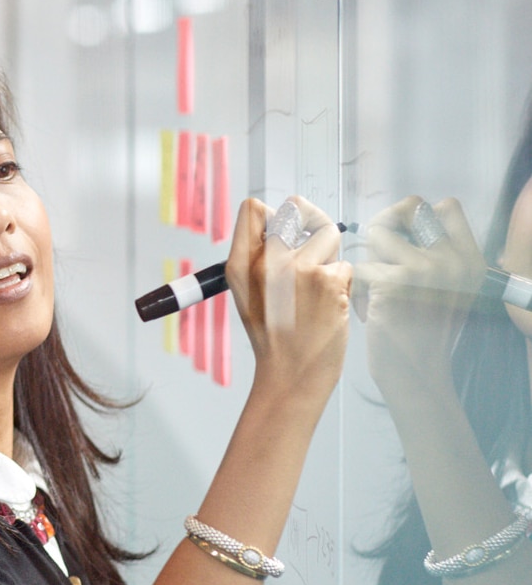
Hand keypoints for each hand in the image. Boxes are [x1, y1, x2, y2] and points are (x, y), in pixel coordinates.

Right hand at [224, 196, 352, 407]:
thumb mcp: (246, 293)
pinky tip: (329, 305)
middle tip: (315, 245)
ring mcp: (298, 269)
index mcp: (239, 264)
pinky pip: (344, 265)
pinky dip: (342, 284)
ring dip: (330, 257)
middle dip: (312, 223)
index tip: (286, 230)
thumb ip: (256, 257)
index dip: (276, 213)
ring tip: (320, 285)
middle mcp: (266, 261)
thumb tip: (282, 221)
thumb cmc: (272, 337)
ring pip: (328, 235)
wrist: (289, 376)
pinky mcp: (328, 281)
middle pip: (296, 208)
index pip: (253, 208)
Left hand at [353, 196, 483, 392]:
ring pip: (376, 233)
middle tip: (379, 253)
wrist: (414, 370)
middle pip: (407, 209)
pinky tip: (369, 305)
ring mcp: (423, 269)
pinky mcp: (392, 282)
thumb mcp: (448, 286)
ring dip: (369, 256)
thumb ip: (434, 253)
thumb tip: (399, 217)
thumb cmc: (422, 329)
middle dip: (386, 227)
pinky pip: (360, 264)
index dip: (416, 215)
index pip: (445, 206)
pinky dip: (356, 284)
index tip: (403, 234)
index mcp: (469, 258)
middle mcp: (452, 259)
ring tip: (376, 285)